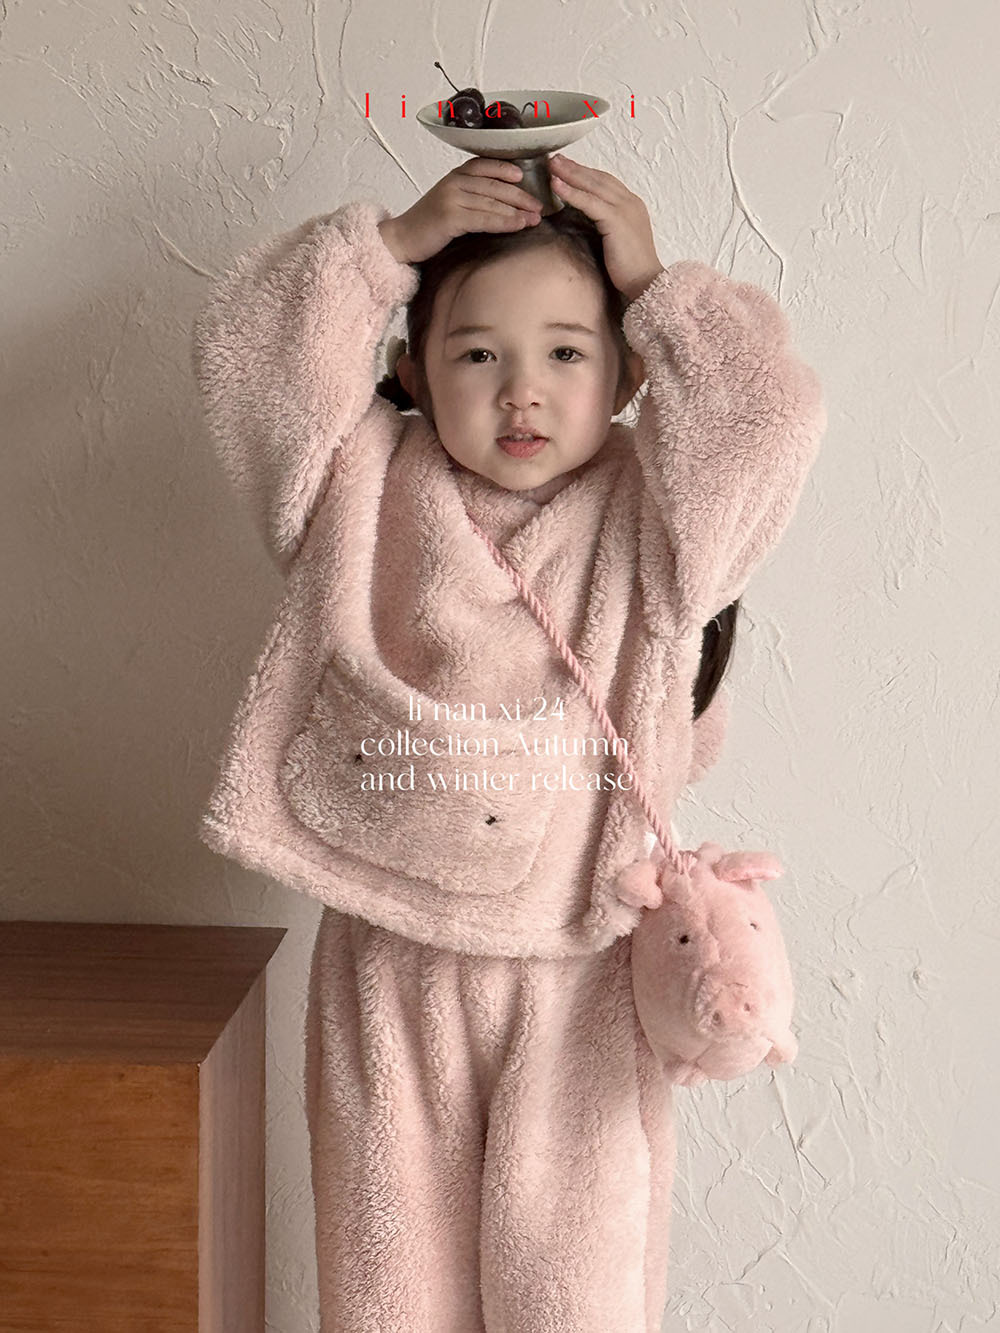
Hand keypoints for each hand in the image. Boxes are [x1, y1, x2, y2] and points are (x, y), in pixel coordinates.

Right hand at [378, 157, 542, 264]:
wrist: (401, 239)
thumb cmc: (428, 226)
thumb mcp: (449, 203)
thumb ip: (470, 198)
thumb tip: (501, 204)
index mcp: (454, 176)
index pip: (485, 166)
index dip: (506, 169)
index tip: (523, 176)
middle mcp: (454, 183)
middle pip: (494, 185)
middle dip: (520, 195)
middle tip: (539, 205)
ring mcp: (452, 198)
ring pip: (492, 201)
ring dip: (517, 210)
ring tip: (534, 219)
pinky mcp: (451, 217)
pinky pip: (484, 218)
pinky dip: (504, 222)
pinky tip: (518, 225)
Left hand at [548, 155, 663, 302]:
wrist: (646, 283)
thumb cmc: (631, 270)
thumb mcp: (618, 242)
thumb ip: (607, 227)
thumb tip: (587, 223)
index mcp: (632, 206)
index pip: (606, 183)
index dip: (586, 173)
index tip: (567, 167)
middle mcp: (630, 202)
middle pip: (598, 178)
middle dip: (575, 168)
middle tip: (555, 159)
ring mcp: (625, 209)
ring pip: (593, 185)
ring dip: (571, 174)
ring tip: (552, 166)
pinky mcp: (616, 220)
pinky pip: (590, 202)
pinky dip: (572, 192)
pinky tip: (556, 185)